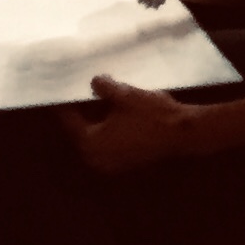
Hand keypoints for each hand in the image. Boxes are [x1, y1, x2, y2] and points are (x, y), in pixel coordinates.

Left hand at [62, 75, 194, 173]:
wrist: (183, 132)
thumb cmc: (150, 115)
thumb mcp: (124, 95)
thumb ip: (104, 88)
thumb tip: (94, 81)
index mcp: (90, 142)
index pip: (70, 121)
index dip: (66, 104)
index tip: (61, 92)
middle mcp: (97, 157)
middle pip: (83, 131)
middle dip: (83, 113)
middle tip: (82, 94)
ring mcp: (113, 162)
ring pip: (98, 138)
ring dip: (99, 122)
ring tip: (101, 102)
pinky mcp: (127, 162)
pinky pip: (111, 144)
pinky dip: (111, 131)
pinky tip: (118, 115)